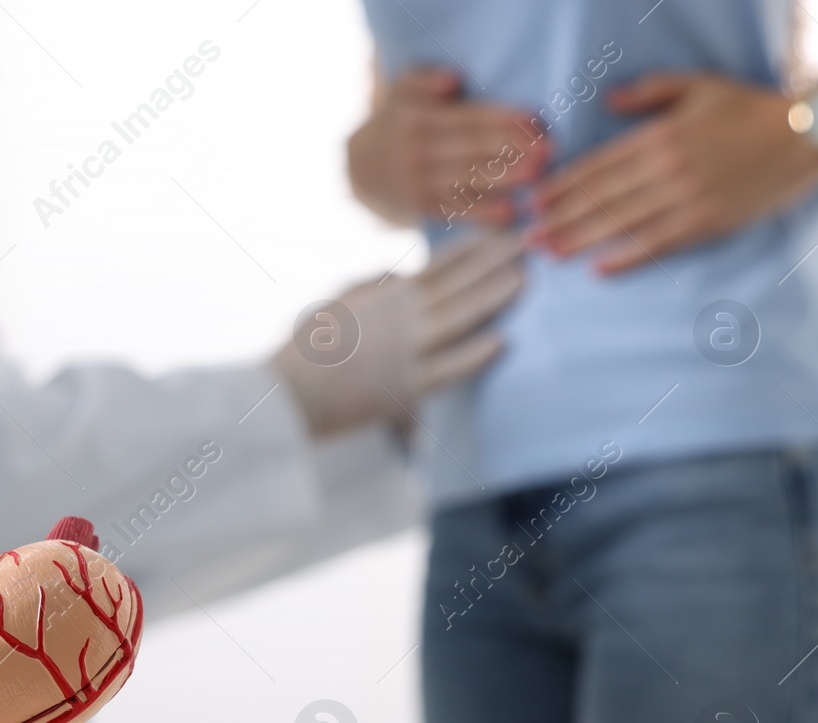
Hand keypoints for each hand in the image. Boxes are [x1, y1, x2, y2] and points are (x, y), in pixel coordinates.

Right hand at [271, 231, 523, 438]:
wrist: (290, 392)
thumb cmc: (307, 349)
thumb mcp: (338, 302)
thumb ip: (372, 285)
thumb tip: (402, 274)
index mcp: (385, 296)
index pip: (438, 266)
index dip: (471, 249)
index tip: (497, 235)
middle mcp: (401, 317)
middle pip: (457, 284)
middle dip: (493, 262)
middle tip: (527, 242)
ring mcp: (406, 350)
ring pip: (459, 318)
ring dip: (491, 297)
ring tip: (523, 280)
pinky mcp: (405, 387)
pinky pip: (447, 369)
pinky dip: (474, 355)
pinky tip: (501, 341)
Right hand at [348, 68, 549, 226]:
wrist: (361, 168)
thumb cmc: (397, 120)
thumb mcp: (401, 90)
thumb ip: (425, 79)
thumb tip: (453, 81)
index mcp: (418, 118)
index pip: (468, 116)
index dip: (503, 118)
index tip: (535, 120)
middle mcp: (418, 151)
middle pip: (472, 147)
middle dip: (511, 148)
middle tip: (547, 150)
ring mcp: (420, 183)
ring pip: (468, 179)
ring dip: (504, 179)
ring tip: (536, 177)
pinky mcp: (424, 208)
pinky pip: (457, 210)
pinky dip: (483, 214)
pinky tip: (509, 215)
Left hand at [528, 73, 817, 273]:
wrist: (806, 135)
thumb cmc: (748, 109)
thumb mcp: (697, 86)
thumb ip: (649, 92)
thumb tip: (607, 100)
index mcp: (659, 136)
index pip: (598, 164)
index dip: (561, 185)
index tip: (532, 200)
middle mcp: (666, 168)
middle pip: (601, 197)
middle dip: (559, 217)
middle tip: (525, 236)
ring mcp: (686, 198)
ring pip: (622, 223)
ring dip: (581, 240)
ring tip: (549, 253)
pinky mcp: (707, 222)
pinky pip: (658, 244)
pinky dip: (627, 257)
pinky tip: (599, 269)